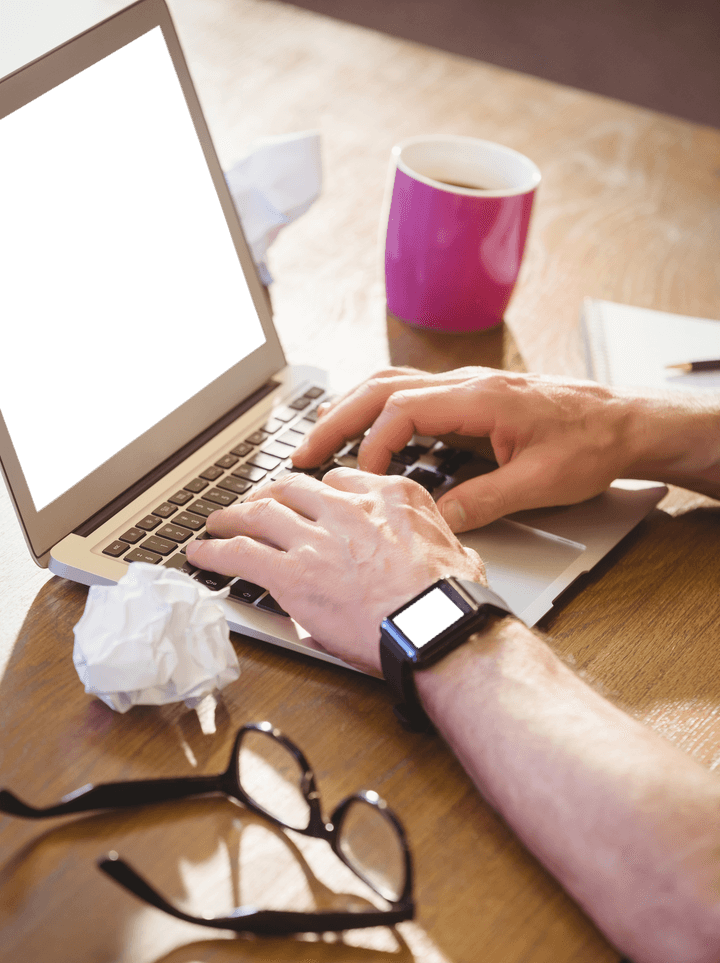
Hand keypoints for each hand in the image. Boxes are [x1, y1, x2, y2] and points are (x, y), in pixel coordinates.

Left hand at [185, 469, 484, 674]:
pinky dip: (215, 552)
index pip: (342, 481)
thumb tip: (434, 557)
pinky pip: (241, 554)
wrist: (436, 627)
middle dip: (269, 495)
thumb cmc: (452, 602)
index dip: (319, 493)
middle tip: (255, 504)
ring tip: (217, 523)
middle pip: (294, 489)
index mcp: (392, 498)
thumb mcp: (457, 554)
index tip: (309, 502)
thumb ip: (433, 543)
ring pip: (260, 513)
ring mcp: (317, 538)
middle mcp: (349, 509)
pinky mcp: (292, 573)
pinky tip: (201, 553)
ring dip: (233, 516)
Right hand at [291, 367, 658, 531]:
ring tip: (318, 439)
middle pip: (381, 387)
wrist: (625, 422)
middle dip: (335, 418)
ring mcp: (466, 387)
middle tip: (301, 452)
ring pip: (390, 384)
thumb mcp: (540, 483)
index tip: (361, 480)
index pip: (402, 409)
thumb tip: (434, 520)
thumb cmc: (591, 444)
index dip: (372, 444)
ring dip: (350, 410)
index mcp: (480, 398)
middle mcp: (466, 384)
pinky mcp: (470, 398)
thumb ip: (484, 501)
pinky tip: (364, 430)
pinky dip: (376, 410)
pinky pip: (409, 394)